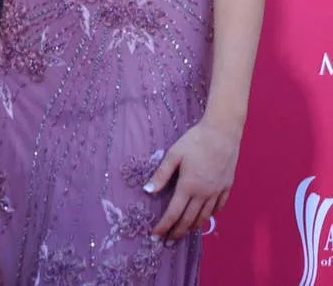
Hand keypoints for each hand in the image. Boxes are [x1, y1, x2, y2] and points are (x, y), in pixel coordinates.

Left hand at [144, 119, 239, 239]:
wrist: (222, 132)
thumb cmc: (195, 140)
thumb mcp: (174, 154)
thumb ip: (161, 174)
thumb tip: (148, 191)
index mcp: (188, 186)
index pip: (173, 213)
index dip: (163, 226)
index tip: (155, 235)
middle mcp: (203, 194)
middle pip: (188, 220)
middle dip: (177, 232)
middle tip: (168, 241)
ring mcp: (217, 192)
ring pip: (204, 217)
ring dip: (192, 227)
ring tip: (183, 232)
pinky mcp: (227, 187)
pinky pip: (218, 208)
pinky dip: (209, 216)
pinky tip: (203, 216)